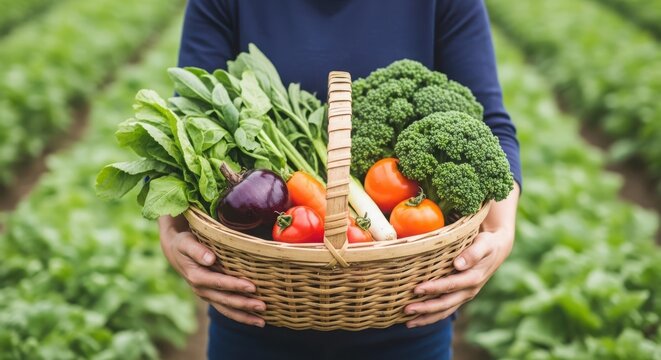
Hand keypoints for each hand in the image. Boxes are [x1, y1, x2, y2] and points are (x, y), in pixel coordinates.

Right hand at [159, 215, 265, 326]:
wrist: (176, 252)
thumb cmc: (184, 244)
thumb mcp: (186, 243)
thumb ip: (197, 250)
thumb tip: (210, 259)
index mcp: (196, 277)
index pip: (219, 282)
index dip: (235, 286)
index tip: (252, 287)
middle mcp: (201, 290)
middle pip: (225, 300)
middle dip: (244, 304)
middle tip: (263, 306)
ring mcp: (207, 295)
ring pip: (226, 310)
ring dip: (244, 316)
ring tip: (262, 322)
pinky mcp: (212, 297)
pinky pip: (227, 310)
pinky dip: (241, 316)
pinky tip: (255, 320)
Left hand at [404, 184, 519, 327]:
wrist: (496, 249)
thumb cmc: (487, 243)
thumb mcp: (484, 244)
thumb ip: (473, 253)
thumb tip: (458, 264)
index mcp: (473, 278)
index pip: (451, 285)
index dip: (434, 288)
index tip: (417, 289)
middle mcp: (469, 291)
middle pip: (445, 304)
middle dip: (426, 308)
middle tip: (406, 309)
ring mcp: (464, 295)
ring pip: (444, 311)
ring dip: (426, 318)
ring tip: (408, 323)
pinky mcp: (459, 296)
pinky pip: (444, 310)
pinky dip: (430, 316)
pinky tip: (416, 319)